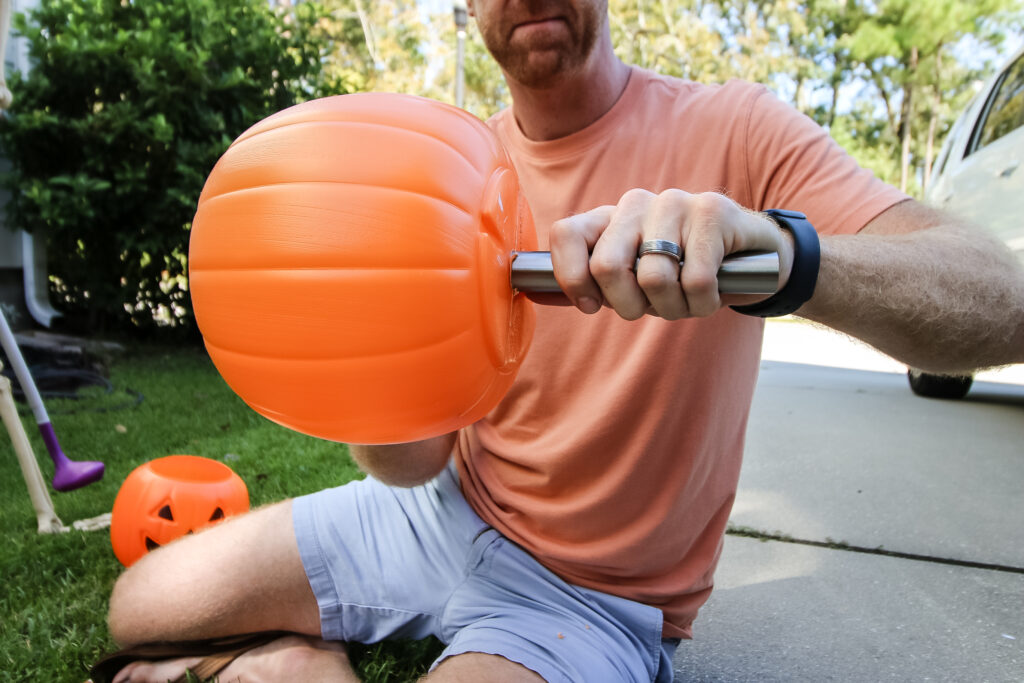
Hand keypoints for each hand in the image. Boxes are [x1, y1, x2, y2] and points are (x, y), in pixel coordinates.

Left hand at [549, 189, 792, 319]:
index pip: (565, 235)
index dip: (572, 280)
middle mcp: (636, 202)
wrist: (754, 258)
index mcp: (609, 217)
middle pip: (607, 267)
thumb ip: (591, 284)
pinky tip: (712, 293)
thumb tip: (532, 293)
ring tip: (687, 301)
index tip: (592, 305)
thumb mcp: (633, 279)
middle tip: (652, 309)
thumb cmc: (682, 273)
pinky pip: (695, 280)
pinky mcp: (713, 211)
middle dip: (629, 306)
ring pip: (653, 278)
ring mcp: (675, 202)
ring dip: (674, 309)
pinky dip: (703, 303)